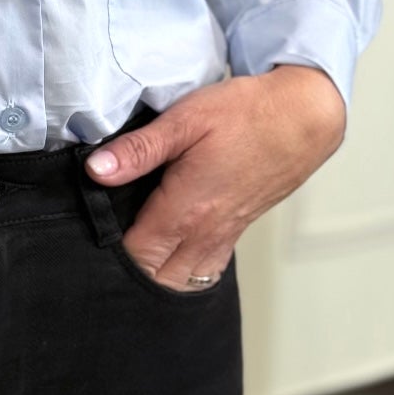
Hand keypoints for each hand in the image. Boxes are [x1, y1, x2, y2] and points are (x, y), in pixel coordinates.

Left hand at [83, 65, 346, 291]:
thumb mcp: (185, 119)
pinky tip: (169, 251)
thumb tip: (96, 170)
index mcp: (186, 209)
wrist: (303, 118)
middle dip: (129, 272)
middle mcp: (205, 232)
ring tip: (134, 251)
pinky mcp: (237, 230)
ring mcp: (223, 235)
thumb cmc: (246, 113)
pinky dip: (183, 270)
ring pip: (182, 280)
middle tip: (106, 247)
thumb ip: (139, 149)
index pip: (136, 256)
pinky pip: (205, 268)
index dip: (108, 253)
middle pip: (157, 279)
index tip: (90, 235)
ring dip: (156, 275)